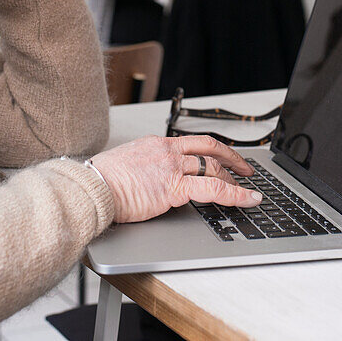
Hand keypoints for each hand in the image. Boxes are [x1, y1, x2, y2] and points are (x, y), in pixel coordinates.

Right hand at [90, 135, 262, 222]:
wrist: (92, 189)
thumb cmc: (101, 183)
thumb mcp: (127, 165)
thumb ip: (147, 169)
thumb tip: (155, 181)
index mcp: (156, 144)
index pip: (193, 142)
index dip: (214, 149)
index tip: (223, 156)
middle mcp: (167, 151)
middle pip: (210, 148)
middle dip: (233, 158)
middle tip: (246, 168)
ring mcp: (172, 168)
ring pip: (215, 166)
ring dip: (236, 178)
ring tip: (248, 189)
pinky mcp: (174, 187)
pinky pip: (213, 188)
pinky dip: (235, 194)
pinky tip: (247, 199)